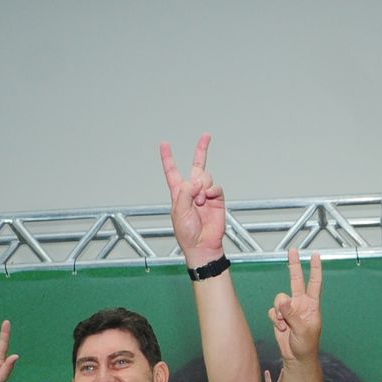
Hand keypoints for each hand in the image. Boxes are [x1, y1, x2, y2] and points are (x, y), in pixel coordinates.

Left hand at [160, 134, 225, 267]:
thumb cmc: (187, 233)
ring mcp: (205, 194)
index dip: (168, 158)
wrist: (203, 245)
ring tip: (200, 201)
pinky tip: (207, 200)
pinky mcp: (217, 199)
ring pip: (206, 177)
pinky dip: (211, 191)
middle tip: (206, 136)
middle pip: (197, 165)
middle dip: (202, 150)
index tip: (165, 144)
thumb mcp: (179, 211)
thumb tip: (197, 180)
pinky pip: (215, 187)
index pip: (172, 171)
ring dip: (202, 187)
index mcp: (178, 193)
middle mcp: (192, 191)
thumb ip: (185, 192)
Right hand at [269, 248, 322, 362]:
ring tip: (285, 324)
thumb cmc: (307, 345)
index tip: (316, 256)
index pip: (315, 283)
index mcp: (312, 305)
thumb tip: (283, 301)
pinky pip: (273, 311)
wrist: (296, 357)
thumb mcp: (303, 329)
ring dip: (280, 312)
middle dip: (294, 266)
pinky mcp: (279, 317)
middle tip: (293, 251)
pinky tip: (281, 328)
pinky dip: (275, 319)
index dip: (316, 269)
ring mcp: (289, 309)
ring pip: (279, 299)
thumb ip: (292, 314)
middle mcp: (300, 303)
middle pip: (296, 280)